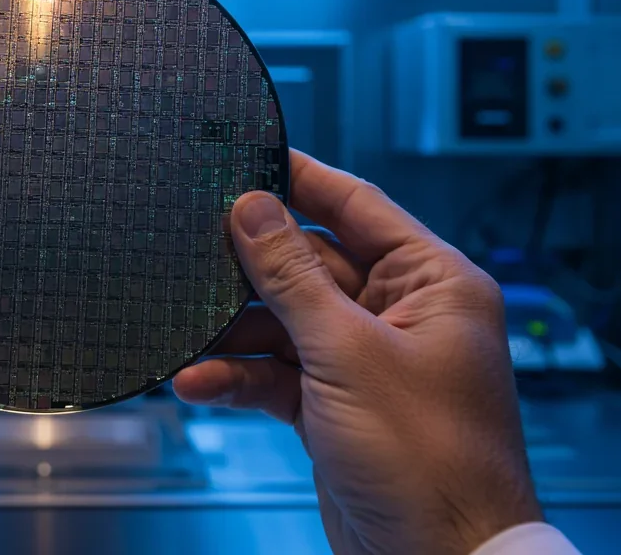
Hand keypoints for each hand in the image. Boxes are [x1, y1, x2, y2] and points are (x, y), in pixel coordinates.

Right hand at [174, 151, 541, 554]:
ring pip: (286, 321)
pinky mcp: (337, 406)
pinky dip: (240, 377)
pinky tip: (200, 382)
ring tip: (187, 332)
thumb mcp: (349, 354)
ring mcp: (368, 362)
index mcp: (433, 283)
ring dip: (236, 333)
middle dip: (252, 267)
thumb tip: (254, 209)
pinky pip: (278, 373)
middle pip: (312, 264)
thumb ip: (293, 277)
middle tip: (195, 248)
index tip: (245, 156)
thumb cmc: (433, 465)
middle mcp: (403, 315)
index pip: (357, 205)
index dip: (299, 179)